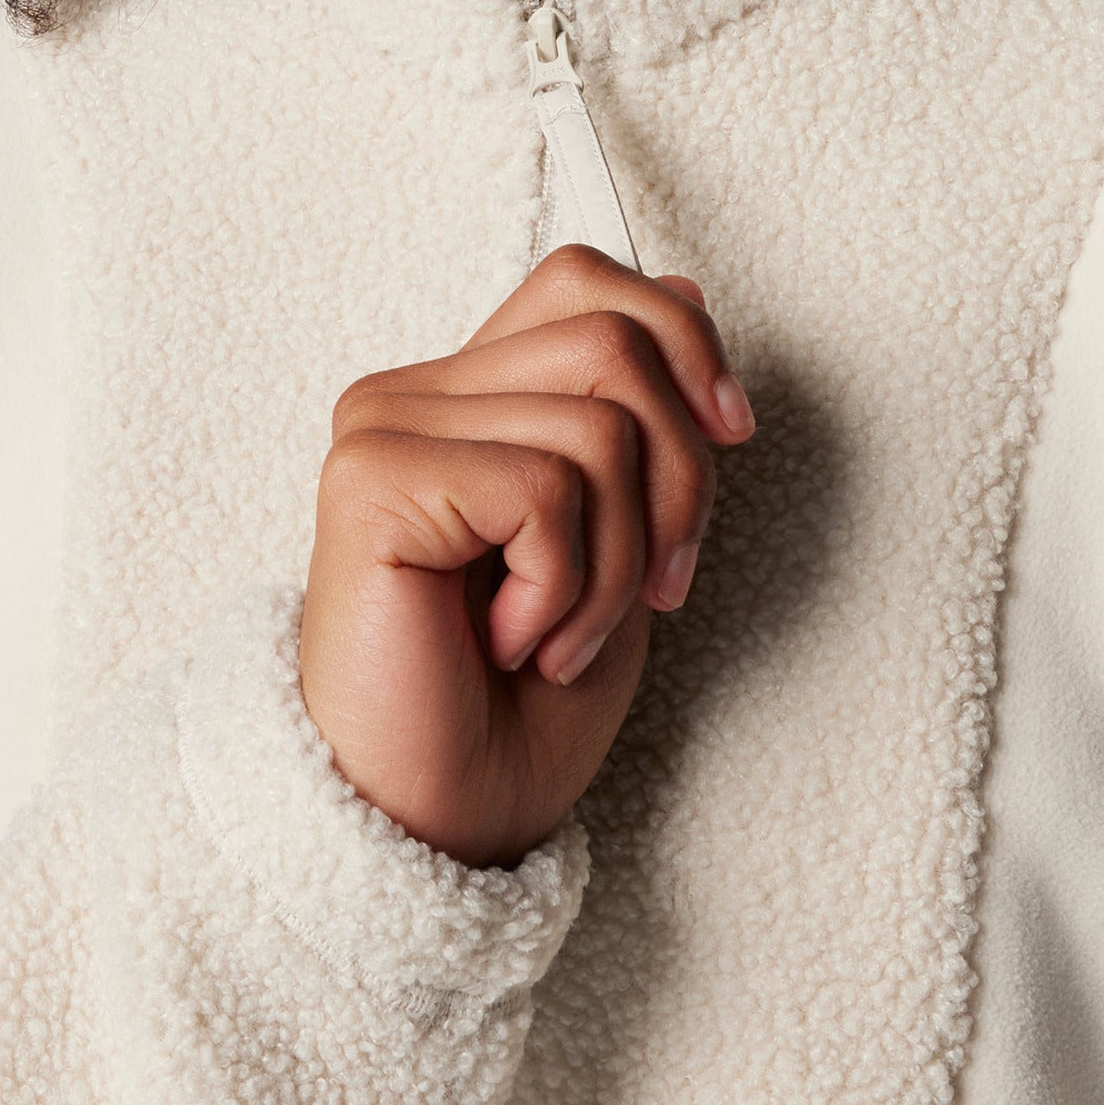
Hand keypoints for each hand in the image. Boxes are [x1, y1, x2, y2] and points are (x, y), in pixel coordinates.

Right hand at [298, 244, 754, 867]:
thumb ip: (634, 418)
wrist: (439, 824)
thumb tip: (683, 296)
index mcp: (467, 396)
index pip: (586, 280)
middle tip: (653, 591)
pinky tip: (514, 643)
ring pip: (599, 426)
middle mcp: (413, 395)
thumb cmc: (518, 706)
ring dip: (619, 563)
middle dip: (681, 479)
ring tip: (564, 639)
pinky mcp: (372, 482)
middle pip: (615, 341)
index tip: (730, 434)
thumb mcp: (619, 537)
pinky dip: (567, 589)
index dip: (683, 341)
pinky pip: (544, 490)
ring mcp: (383, 431)